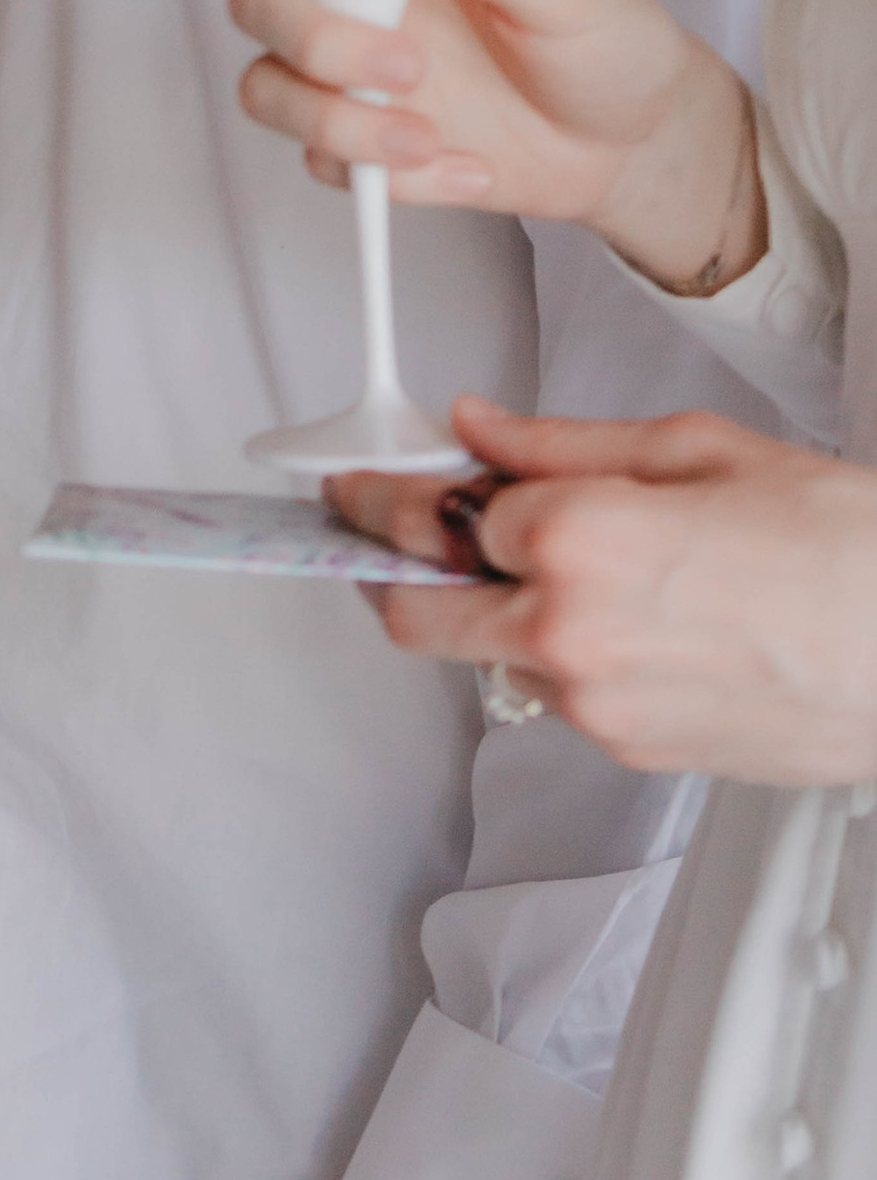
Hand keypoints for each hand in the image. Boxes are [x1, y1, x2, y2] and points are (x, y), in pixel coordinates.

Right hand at [192, 0, 763, 293]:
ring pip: (269, 90)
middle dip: (312, 41)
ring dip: (335, 123)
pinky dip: (388, 178)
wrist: (633, 146)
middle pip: (257, 3)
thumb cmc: (605, 45)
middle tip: (408, 65)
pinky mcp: (366, 147)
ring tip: (428, 138)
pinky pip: (325, 165)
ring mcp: (352, 76)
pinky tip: (466, 170)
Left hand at [329, 395, 876, 783]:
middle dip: (388, 567)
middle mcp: (569, 631)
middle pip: (414, 612)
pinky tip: (623, 610)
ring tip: (556, 558)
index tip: (352, 485)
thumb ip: (562, 443)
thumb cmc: (842, 546)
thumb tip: (479, 428)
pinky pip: (555, 692)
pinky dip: (557, 649)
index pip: (431, 511)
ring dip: (489, 606)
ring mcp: (596, 704)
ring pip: (487, 652)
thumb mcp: (694, 448)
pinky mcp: (630, 750)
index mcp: (578, 537)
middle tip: (380, 530)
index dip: (391, 488)